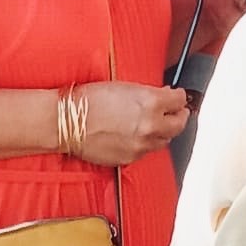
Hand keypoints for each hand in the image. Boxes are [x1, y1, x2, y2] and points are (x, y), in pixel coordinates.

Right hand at [74, 82, 188, 165]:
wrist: (66, 121)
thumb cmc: (89, 100)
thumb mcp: (125, 87)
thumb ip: (149, 94)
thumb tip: (163, 96)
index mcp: (151, 102)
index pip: (180, 100)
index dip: (179, 96)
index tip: (178, 96)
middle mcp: (150, 125)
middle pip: (179, 124)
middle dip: (179, 115)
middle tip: (177, 111)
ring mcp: (141, 144)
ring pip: (164, 140)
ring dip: (163, 131)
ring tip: (156, 123)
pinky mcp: (130, 158)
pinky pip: (146, 151)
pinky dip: (145, 143)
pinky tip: (136, 134)